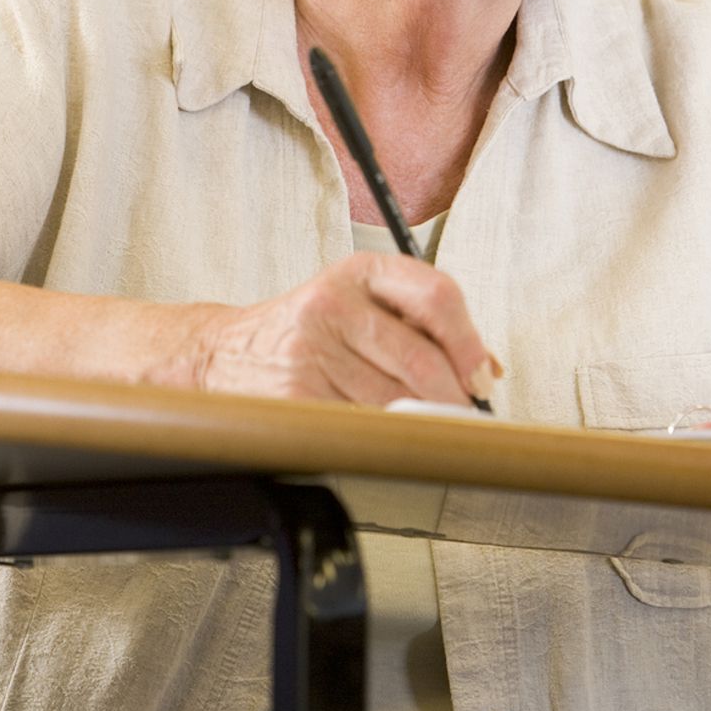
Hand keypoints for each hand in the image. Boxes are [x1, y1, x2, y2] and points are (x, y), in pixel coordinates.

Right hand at [195, 253, 498, 408]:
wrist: (223, 354)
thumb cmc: (305, 331)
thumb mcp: (359, 305)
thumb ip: (422, 326)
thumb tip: (487, 371)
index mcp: (358, 272)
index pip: (437, 294)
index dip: (469, 342)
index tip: (480, 377)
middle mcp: (332, 303)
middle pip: (421, 359)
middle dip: (451, 398)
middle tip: (459, 416)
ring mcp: (311, 350)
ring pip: (396, 401)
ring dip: (419, 424)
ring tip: (418, 425)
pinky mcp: (296, 395)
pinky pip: (362, 426)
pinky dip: (383, 438)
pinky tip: (379, 434)